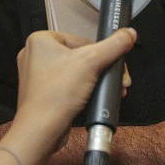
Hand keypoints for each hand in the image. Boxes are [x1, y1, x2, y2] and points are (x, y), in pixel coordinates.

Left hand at [13, 29, 136, 152]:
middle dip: (102, 69)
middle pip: (81, 56)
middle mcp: (37, 56)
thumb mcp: (92, 63)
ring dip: (96, 80)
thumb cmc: (55, 96)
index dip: (100, 52)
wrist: (42, 131)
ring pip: (77, 71)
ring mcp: (40, 76)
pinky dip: (84, 90)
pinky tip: (95, 97)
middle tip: (114, 77)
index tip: (112, 61)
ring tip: (107, 89)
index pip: (82, 40)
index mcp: (41, 41)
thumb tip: (128, 33)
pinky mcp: (45, 93)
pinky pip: (70, 85)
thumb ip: (114, 46)